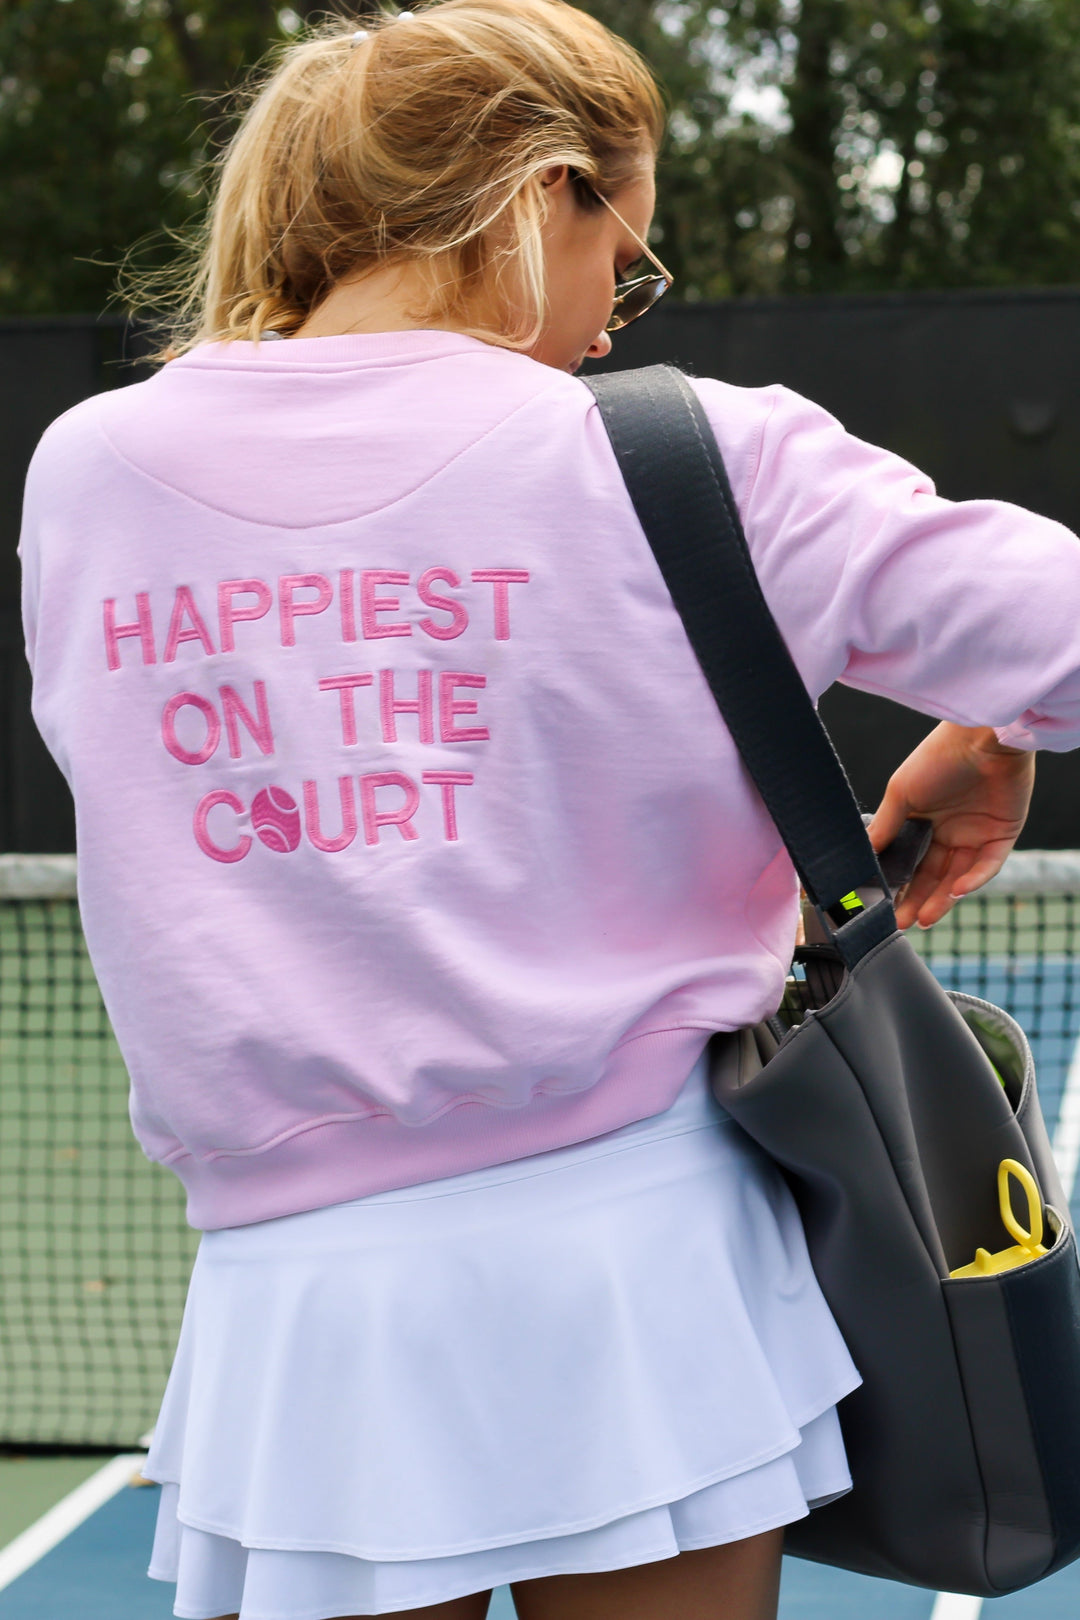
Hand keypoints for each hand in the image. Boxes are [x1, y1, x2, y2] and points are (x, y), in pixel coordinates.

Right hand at [865, 722, 1034, 930]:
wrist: (982, 738)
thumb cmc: (938, 756)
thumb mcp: (901, 793)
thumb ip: (885, 827)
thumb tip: (862, 856)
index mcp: (923, 822)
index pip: (909, 863)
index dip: (897, 885)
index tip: (882, 907)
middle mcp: (949, 832)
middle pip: (931, 876)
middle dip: (916, 900)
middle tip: (900, 923)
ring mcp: (976, 835)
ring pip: (957, 877)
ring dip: (942, 899)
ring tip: (923, 919)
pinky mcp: (1002, 835)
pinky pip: (987, 865)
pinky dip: (973, 880)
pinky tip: (956, 891)